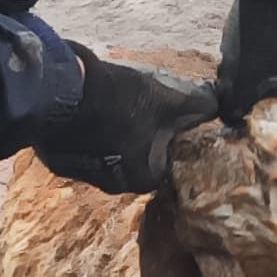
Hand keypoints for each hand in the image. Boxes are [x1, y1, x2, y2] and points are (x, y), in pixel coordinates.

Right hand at [29, 48, 218, 194]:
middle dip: (141, 137)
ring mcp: (83, 175)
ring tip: (113, 106)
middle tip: (139, 109)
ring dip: (113, 136)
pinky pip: (82, 149)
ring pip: (108, 156)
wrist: (59, 91)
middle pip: (137, 160)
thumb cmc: (119, 99)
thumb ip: (199, 104)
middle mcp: (114, 185)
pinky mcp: (59, 161)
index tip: (166, 117)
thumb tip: (218, 103)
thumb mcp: (167, 97)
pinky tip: (89, 111)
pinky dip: (88, 134)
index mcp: (145, 177)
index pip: (168, 161)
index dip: (170, 137)